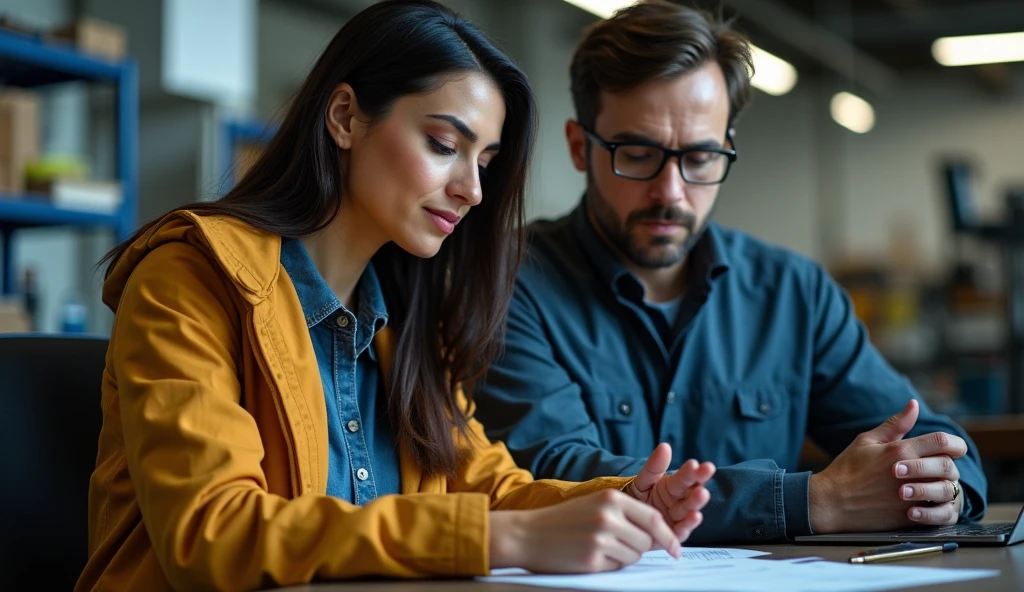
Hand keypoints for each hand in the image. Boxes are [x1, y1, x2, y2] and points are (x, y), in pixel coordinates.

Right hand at [489, 488, 680, 572]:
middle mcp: (608, 516)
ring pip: (634, 557)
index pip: (653, 519)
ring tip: (598, 549)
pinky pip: (616, 568)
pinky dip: (608, 566)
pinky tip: (589, 557)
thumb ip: (626, 515)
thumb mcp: (595, 505)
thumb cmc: (563, 520)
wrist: (527, 534)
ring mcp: (601, 538)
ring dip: (623, 558)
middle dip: (640, 549)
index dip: (668, 536)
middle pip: (646, 541)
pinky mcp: (593, 559)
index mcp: (612, 498)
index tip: (675, 548)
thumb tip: (659, 536)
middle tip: (618, 547)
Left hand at [626, 443, 715, 540]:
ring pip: (689, 512)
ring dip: (696, 505)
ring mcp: (677, 519)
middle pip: (691, 495)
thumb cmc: (637, 496)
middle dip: (699, 489)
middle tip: (704, 483)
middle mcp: (680, 503)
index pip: (686, 477)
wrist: (624, 518)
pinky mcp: (671, 535)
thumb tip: (665, 446)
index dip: (693, 472)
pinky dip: (687, 525)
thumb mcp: (644, 480)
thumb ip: (654, 466)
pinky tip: (694, 517)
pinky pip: (680, 531)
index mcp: (674, 487)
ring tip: (702, 496)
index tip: (698, 464)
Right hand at [809, 400, 966, 532]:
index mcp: (900, 451)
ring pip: (947, 489)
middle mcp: (909, 473)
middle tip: (941, 467)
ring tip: (933, 483)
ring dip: (945, 485)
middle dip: (950, 465)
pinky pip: (938, 510)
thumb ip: (895, 424)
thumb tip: (914, 405)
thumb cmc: (847, 470)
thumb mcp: (866, 441)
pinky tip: (928, 500)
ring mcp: (911, 497)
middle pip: (949, 466)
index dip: (955, 443)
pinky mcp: (909, 517)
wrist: (831, 502)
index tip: (952, 448)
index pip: (943, 441)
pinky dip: (938, 505)